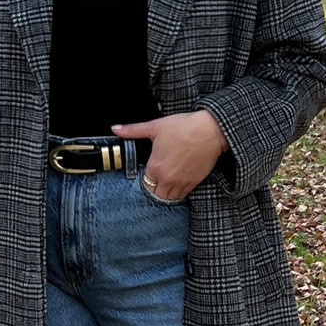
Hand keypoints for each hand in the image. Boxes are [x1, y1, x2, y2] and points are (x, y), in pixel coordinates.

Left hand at [111, 109, 229, 201]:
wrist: (210, 130)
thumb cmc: (184, 127)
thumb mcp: (155, 127)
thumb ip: (133, 130)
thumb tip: (115, 128)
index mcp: (155, 167)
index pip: (144, 184)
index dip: (145, 179)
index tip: (148, 173)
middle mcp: (167, 179)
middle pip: (156, 194)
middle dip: (154, 189)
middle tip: (156, 180)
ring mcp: (182, 183)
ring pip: (169, 198)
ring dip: (166, 193)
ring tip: (166, 184)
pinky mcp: (194, 183)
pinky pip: (183, 195)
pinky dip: (179, 193)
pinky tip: (177, 184)